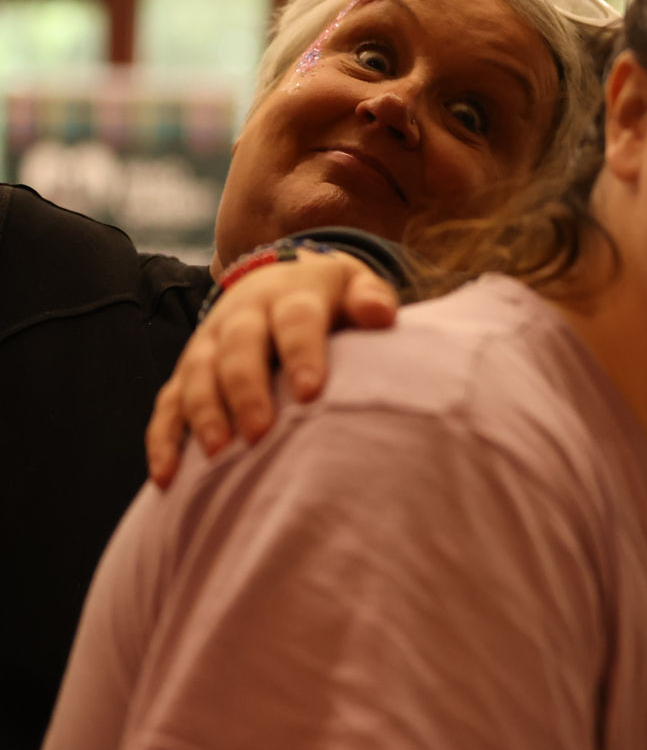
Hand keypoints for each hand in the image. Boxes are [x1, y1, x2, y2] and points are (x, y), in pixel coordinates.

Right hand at [145, 252, 397, 485]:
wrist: (281, 274)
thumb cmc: (330, 296)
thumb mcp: (356, 284)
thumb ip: (370, 299)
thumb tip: (381, 315)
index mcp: (290, 294)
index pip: (295, 319)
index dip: (301, 352)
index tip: (311, 392)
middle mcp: (243, 315)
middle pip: (238, 348)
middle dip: (247, 390)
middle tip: (259, 433)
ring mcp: (209, 342)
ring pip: (197, 374)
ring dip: (204, 413)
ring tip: (219, 453)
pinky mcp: (186, 370)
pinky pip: (167, 402)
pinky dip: (163, 438)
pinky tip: (167, 475)